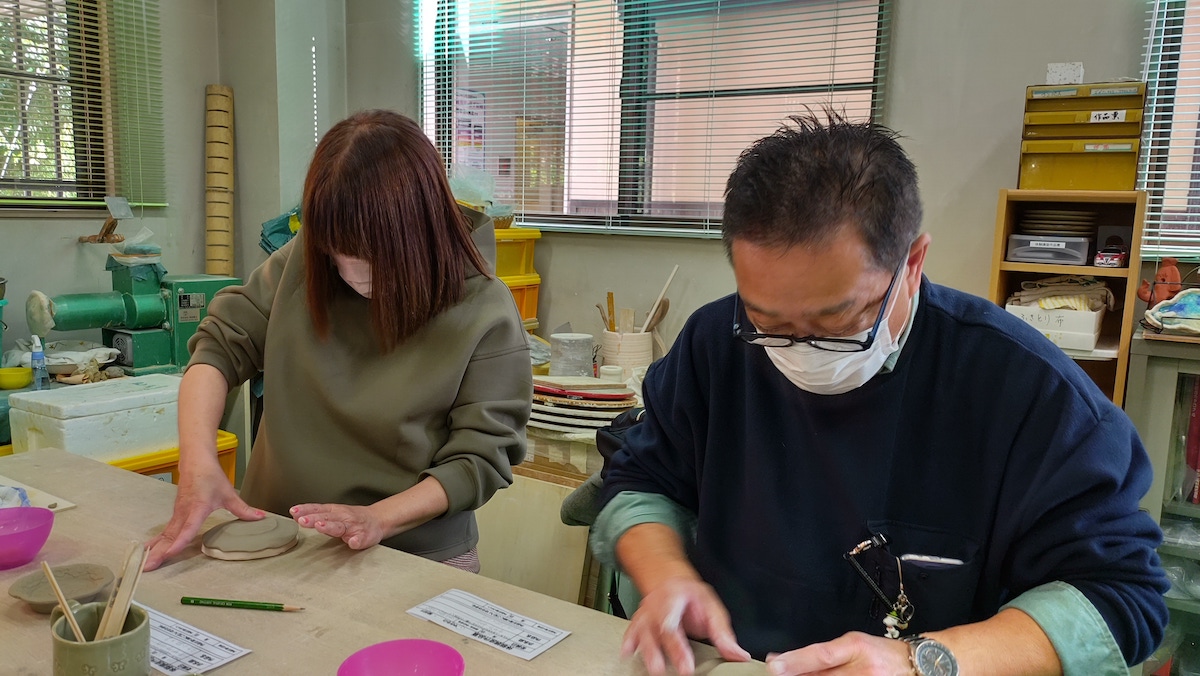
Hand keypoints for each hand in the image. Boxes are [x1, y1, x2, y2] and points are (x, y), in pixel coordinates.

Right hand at [144, 462, 262, 570]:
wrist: (196, 461)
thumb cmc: (210, 476)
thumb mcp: (229, 494)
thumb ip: (243, 509)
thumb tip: (261, 517)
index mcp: (197, 508)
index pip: (188, 528)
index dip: (180, 541)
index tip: (170, 553)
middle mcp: (184, 512)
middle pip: (170, 536)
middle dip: (158, 552)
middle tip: (147, 567)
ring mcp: (177, 513)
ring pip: (165, 534)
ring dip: (153, 549)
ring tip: (144, 564)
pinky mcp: (175, 514)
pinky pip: (164, 531)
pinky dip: (156, 541)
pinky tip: (148, 551)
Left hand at [290, 503, 387, 549]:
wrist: (377, 520)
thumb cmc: (352, 518)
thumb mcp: (333, 512)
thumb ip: (316, 513)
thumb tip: (295, 515)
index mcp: (334, 511)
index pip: (318, 509)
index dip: (306, 510)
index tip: (294, 512)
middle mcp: (342, 517)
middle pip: (326, 517)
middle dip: (314, 518)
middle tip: (302, 520)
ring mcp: (353, 527)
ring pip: (340, 526)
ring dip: (330, 526)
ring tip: (321, 526)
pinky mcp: (364, 537)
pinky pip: (360, 539)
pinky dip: (356, 541)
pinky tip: (353, 543)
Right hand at [621, 577, 750, 675]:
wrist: (668, 579)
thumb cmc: (689, 594)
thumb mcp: (711, 606)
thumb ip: (722, 632)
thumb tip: (738, 655)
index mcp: (674, 599)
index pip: (674, 625)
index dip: (678, 648)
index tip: (686, 667)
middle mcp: (656, 606)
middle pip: (656, 632)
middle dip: (660, 653)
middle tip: (665, 672)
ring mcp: (645, 614)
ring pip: (641, 633)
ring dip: (646, 653)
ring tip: (654, 670)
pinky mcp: (638, 622)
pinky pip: (631, 632)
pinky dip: (628, 643)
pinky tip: (626, 654)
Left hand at [764, 631, 910, 674]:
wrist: (914, 666)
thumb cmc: (880, 652)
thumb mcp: (853, 644)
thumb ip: (824, 654)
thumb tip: (788, 661)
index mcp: (856, 647)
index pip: (821, 655)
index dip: (796, 661)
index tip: (774, 665)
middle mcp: (862, 670)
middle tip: (778, 675)